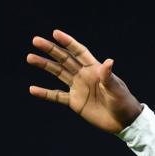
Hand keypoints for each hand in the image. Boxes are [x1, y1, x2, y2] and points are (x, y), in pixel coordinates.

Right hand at [27, 30, 142, 133]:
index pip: (79, 52)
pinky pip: (57, 96)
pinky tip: (32, 89)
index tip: (55, 33)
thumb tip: (109, 61)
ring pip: (58, 73)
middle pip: (65, 60)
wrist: (124, 122)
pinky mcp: (75, 102)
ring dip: (45, 65)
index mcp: (95, 70)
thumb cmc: (124, 103)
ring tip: (30, 57)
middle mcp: (84, 76)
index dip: (68, 42)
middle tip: (36, 41)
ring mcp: (79, 88)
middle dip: (51, 50)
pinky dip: (45, 93)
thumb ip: (108, 77)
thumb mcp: (116, 89)